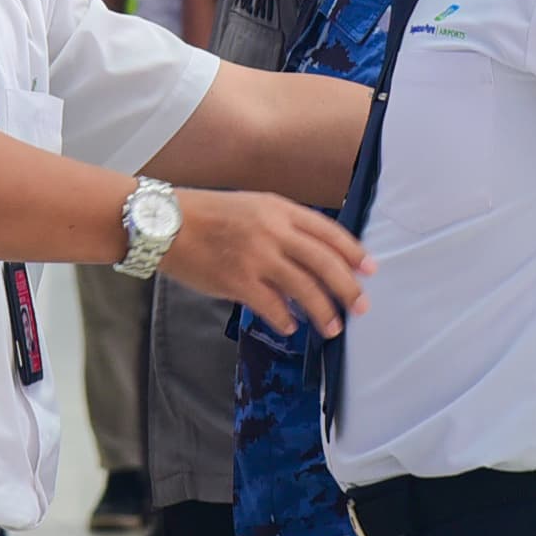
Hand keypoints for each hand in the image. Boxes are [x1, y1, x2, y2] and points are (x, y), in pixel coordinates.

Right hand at [157, 190, 370, 337]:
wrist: (166, 224)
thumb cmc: (209, 215)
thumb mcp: (252, 207)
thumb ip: (283, 228)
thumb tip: (311, 261)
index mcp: (280, 209)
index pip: (328, 232)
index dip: (353, 252)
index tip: (370, 270)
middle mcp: (273, 231)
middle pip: (324, 262)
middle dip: (348, 288)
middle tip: (361, 306)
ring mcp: (256, 256)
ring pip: (305, 287)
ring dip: (324, 311)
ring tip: (332, 327)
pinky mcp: (238, 280)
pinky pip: (273, 306)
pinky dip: (286, 320)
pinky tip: (290, 327)